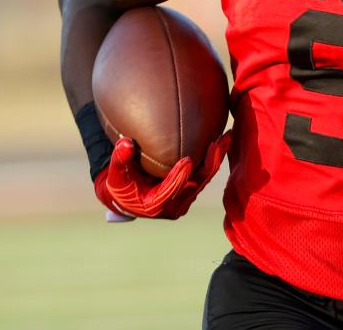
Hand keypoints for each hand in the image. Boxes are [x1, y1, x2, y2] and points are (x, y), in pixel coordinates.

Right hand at [94, 131, 231, 219]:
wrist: (128, 197)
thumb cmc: (120, 185)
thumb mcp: (115, 175)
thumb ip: (120, 160)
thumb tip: (124, 143)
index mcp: (155, 205)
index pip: (170, 191)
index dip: (179, 177)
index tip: (187, 160)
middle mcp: (175, 205)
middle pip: (196, 184)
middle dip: (208, 164)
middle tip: (217, 143)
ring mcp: (186, 198)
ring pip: (205, 178)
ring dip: (216, 158)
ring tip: (226, 137)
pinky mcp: (192, 190)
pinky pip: (206, 174)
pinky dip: (214, 158)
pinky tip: (222, 140)